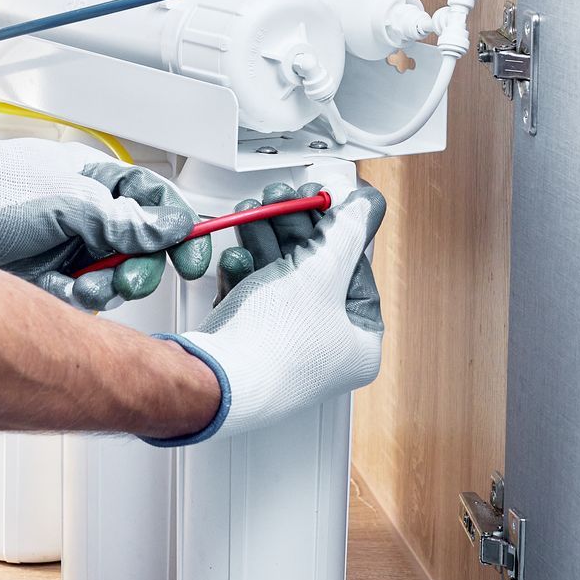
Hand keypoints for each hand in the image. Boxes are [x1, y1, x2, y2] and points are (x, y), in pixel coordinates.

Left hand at [0, 119, 212, 309]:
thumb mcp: (64, 202)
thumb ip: (121, 220)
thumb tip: (170, 227)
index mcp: (92, 180)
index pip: (153, 202)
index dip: (178, 227)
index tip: (192, 253)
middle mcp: (80, 215)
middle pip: (137, 249)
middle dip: (138, 266)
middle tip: (128, 275)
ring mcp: (59, 250)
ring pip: (109, 281)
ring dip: (103, 288)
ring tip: (83, 284)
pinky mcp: (37, 284)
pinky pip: (74, 302)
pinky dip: (73, 304)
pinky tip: (60, 296)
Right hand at [149, 181, 385, 443]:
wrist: (212, 380)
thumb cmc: (273, 343)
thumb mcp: (322, 272)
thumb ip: (347, 231)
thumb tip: (367, 205)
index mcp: (358, 343)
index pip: (356, 270)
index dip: (336, 228)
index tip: (321, 200)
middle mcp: (324, 352)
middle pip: (315, 270)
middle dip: (292, 229)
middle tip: (280, 199)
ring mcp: (283, 350)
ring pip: (279, 280)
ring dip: (264, 241)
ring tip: (252, 214)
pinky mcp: (247, 346)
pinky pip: (252, 299)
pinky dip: (245, 272)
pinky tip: (236, 257)